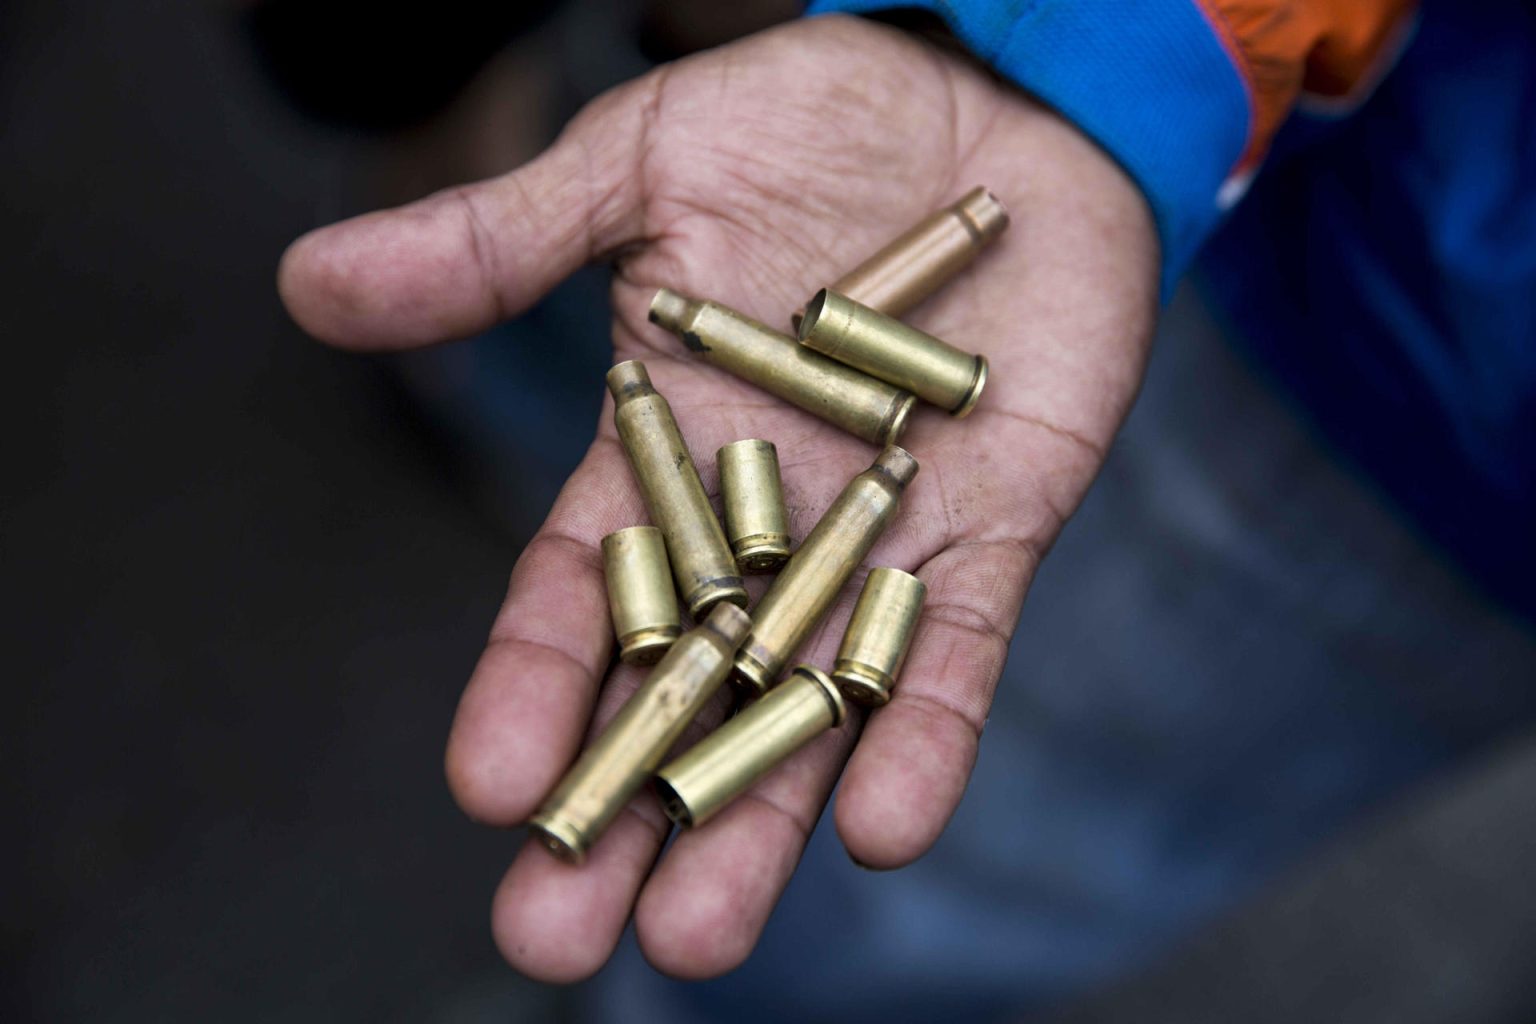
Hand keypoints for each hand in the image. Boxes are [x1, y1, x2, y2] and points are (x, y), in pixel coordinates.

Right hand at [279, 14, 1157, 980]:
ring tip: (697, 934)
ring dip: (760, 817)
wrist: (986, 92)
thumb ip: (495, 246)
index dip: (534, 691)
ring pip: (813, 703)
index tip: (488, 790)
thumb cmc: (808, 118)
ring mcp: (884, 534)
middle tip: (556, 939)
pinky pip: (962, 648)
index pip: (583, 597)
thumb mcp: (636, 172)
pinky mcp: (1000, 523)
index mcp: (665, 453)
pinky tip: (881, 827)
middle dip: (630, 809)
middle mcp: (767, 521)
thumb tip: (309, 281)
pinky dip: (926, 732)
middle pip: (686, 690)